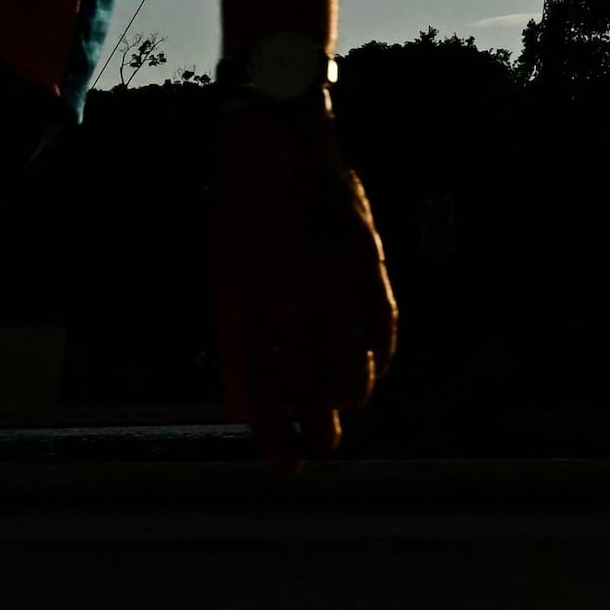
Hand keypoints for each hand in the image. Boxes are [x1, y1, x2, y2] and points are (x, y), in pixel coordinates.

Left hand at [211, 106, 397, 460]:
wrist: (277, 142)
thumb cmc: (242, 219)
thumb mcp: (225, 284)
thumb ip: (238, 349)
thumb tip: (243, 411)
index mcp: (246, 304)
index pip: (264, 395)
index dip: (276, 440)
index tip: (286, 466)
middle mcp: (293, 297)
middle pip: (316, 393)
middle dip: (319, 431)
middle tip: (319, 444)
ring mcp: (337, 279)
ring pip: (358, 372)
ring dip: (349, 400)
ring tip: (339, 406)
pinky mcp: (370, 260)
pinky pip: (385, 332)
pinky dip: (379, 361)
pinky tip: (367, 369)